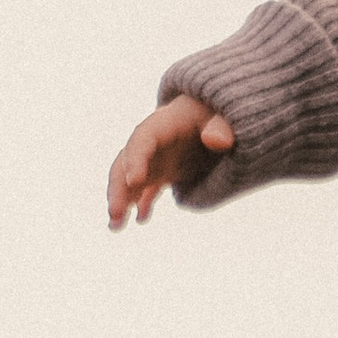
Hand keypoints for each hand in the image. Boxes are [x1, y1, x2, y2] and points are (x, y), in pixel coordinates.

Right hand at [107, 95, 234, 228]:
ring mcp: (156, 158)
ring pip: (131, 180)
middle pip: (127, 162)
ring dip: (122, 202)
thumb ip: (221, 126)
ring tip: (116, 226)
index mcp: (163, 123)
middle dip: (119, 189)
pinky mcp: (164, 172)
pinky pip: (148, 190)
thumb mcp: (222, 113)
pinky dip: (143, 205)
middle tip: (115, 214)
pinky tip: (142, 220)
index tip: (135, 181)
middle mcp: (152, 142)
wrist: (213, 113)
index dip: (137, 158)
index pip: (143, 138)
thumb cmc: (216, 110)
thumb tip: (217, 141)